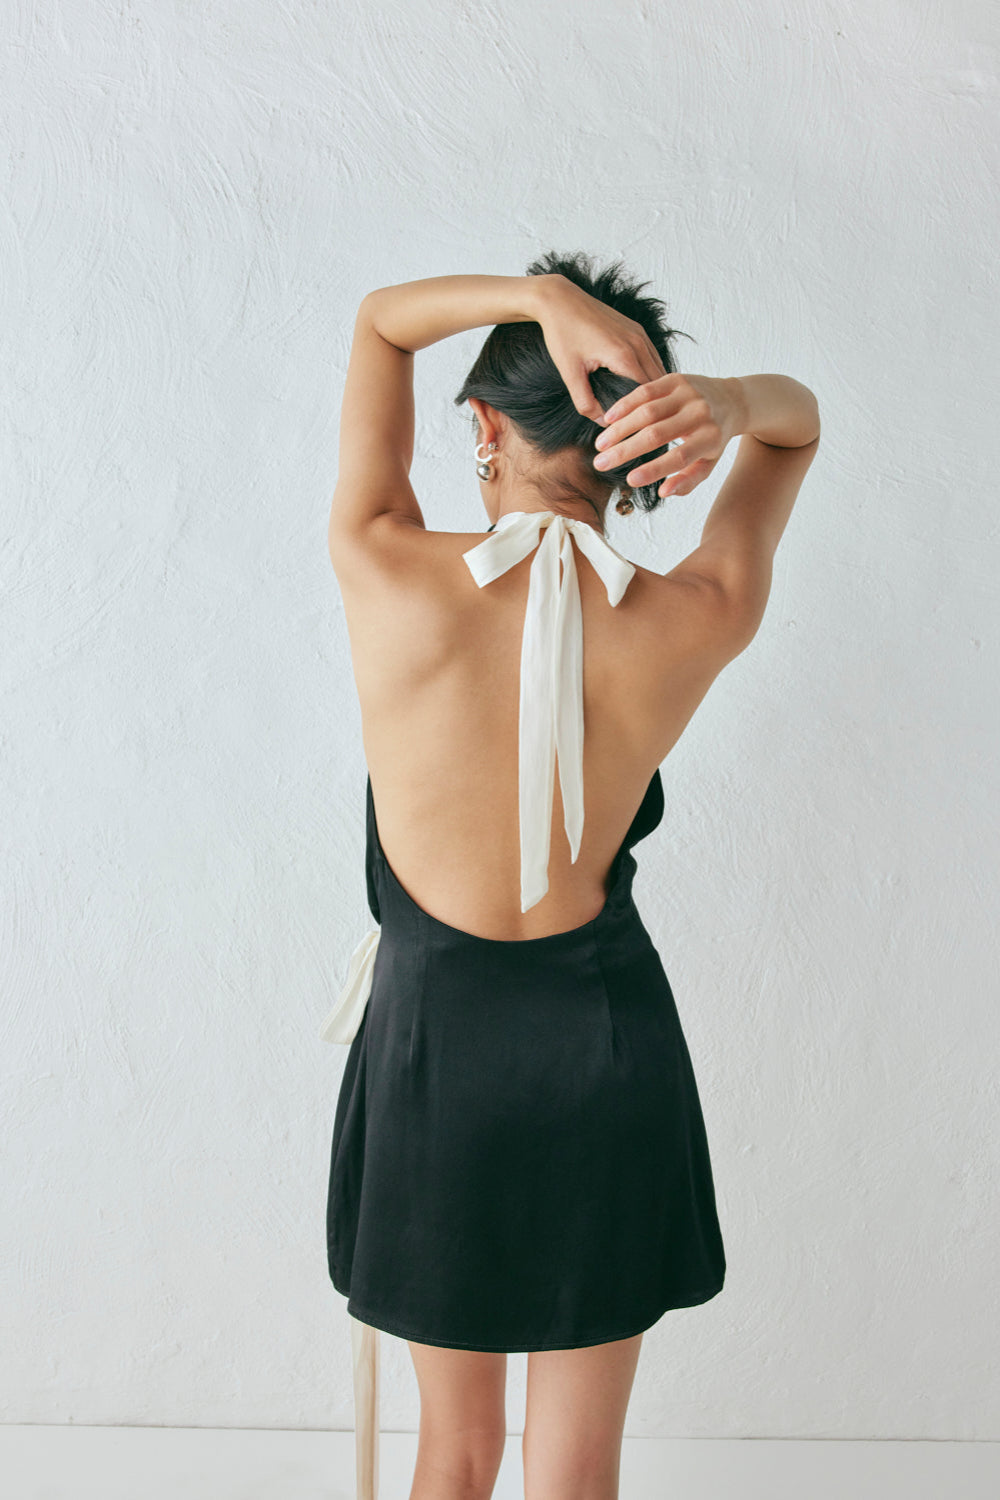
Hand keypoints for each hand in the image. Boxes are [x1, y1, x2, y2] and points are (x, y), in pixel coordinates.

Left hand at [532, 275, 667, 422]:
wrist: (559, 299)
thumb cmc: (562, 334)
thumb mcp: (569, 373)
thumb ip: (586, 402)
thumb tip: (603, 424)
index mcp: (623, 355)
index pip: (645, 394)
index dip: (644, 414)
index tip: (641, 430)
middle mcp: (638, 343)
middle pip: (657, 383)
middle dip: (654, 404)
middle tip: (648, 426)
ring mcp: (639, 334)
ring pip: (659, 369)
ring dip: (656, 389)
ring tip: (649, 411)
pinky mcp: (637, 329)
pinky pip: (652, 357)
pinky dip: (652, 374)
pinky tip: (645, 389)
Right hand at [592, 372, 742, 497]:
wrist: (732, 400)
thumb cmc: (714, 437)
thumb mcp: (709, 462)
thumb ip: (688, 480)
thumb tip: (663, 492)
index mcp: (711, 438)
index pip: (679, 457)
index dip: (654, 470)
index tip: (630, 480)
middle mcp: (701, 413)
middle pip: (657, 434)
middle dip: (625, 451)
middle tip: (600, 464)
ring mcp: (688, 393)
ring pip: (647, 411)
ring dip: (619, 429)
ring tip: (601, 445)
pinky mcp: (676, 378)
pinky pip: (645, 391)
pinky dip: (624, 405)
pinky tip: (608, 419)